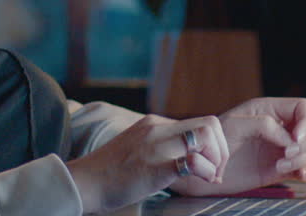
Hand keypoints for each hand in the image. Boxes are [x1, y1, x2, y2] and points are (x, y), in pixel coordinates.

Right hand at [66, 114, 226, 213]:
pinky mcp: (156, 166)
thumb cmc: (109, 174)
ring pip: (207, 135)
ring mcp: (156, 145)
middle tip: (215, 173)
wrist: (84, 183)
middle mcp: (157, 128)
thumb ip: (158, 146)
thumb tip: (184, 158)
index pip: (200, 123)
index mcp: (153, 123)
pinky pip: (194, 161)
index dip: (214, 145)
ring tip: (209, 178)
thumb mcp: (137, 148)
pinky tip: (199, 182)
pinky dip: (206, 171)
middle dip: (221, 150)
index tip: (210, 167)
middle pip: (210, 124)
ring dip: (217, 159)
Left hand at [171, 97, 305, 196]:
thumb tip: (289, 139)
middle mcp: (279, 127)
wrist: (203, 166)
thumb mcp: (235, 125)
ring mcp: (281, 148)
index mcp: (269, 110)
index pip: (304, 107)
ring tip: (279, 165)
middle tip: (286, 154)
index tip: (295, 138)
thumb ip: (265, 126)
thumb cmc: (213, 140)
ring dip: (302, 158)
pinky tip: (297, 175)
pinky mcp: (280, 168)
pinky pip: (305, 168)